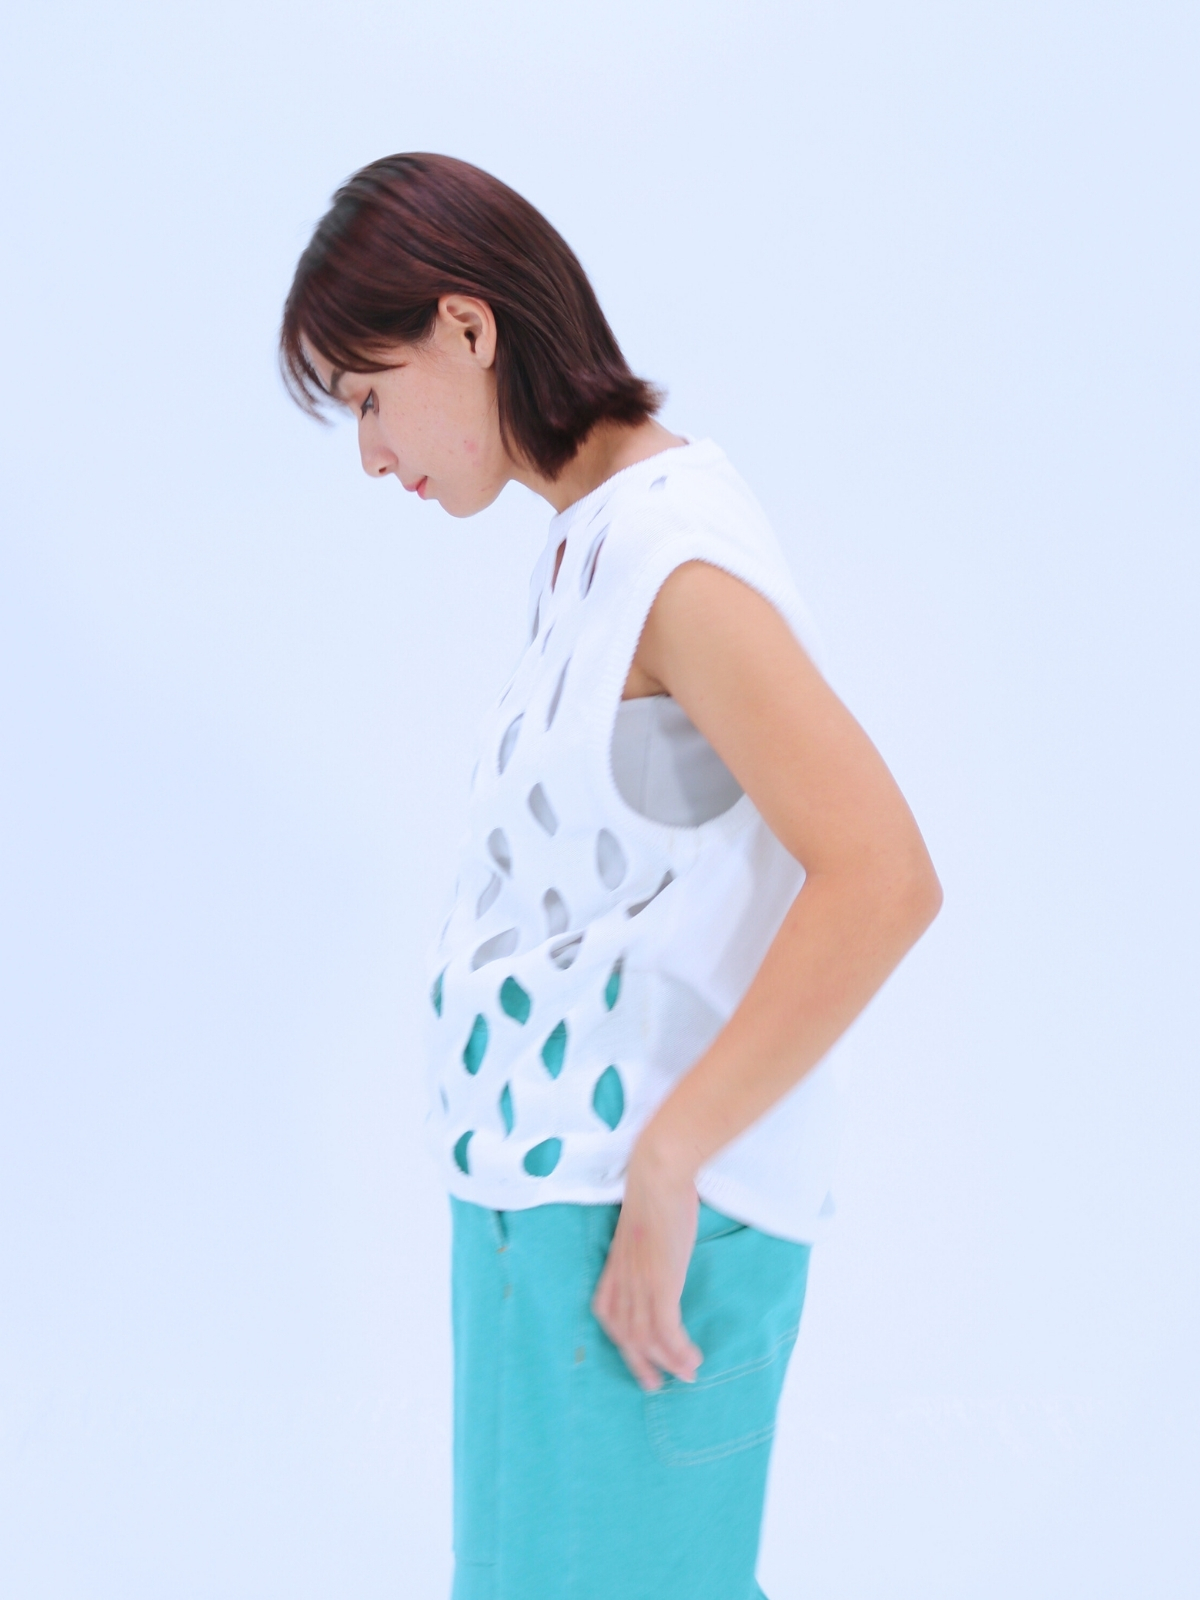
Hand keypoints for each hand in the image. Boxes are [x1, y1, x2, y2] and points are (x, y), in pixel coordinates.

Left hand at [591, 1140, 702, 1391]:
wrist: (658, 1173)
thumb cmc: (656, 1188)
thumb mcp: (645, 1222)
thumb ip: (647, 1242)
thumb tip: (662, 1248)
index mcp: (615, 1264)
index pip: (606, 1311)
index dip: (619, 1336)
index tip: (634, 1351)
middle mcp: (622, 1278)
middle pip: (624, 1332)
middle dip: (639, 1362)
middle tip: (655, 1384)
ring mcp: (640, 1282)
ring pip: (646, 1337)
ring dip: (667, 1362)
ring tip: (686, 1376)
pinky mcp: (660, 1281)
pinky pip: (666, 1329)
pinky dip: (677, 1351)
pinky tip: (691, 1361)